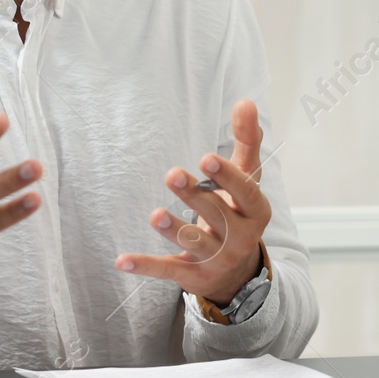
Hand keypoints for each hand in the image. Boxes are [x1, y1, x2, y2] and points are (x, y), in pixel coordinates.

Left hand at [116, 99, 270, 307]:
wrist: (237, 270)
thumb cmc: (238, 211)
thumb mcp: (247, 178)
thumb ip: (247, 141)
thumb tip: (246, 101)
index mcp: (256, 210)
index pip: (245, 192)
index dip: (226, 176)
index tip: (206, 158)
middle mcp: (241, 238)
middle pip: (216, 214)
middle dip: (194, 195)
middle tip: (172, 174)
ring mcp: (217, 259)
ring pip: (195, 243)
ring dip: (175, 230)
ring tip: (155, 215)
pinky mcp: (193, 276)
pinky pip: (168, 271)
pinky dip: (146, 266)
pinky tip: (122, 261)